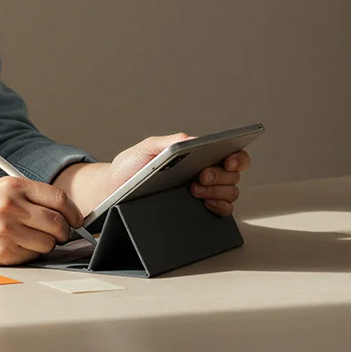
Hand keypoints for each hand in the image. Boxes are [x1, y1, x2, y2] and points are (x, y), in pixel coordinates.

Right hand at [0, 176, 84, 266]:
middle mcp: (11, 206)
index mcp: (13, 186)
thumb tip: (63, 212)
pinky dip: (29, 254)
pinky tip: (13, 247)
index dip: (73, 212)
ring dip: (46, 245)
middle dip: (64, 232)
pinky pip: (31, 257)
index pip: (59, 199)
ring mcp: (6, 231)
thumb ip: (28, 196)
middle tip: (60, 234)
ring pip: (48, 244)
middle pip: (58, 223)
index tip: (76, 219)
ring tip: (29, 239)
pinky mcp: (0, 253)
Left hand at [105, 134, 252, 217]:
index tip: (228, 160)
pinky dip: (219, 208)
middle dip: (220, 175)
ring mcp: (204, 194)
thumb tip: (191, 139)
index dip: (238, 156)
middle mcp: (204, 174)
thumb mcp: (145, 150)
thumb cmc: (129, 168)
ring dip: (218, 191)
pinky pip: (222, 212)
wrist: (112, 193)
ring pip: (230, 192)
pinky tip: (205, 204)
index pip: (230, 153)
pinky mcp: (198, 212)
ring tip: (194, 190)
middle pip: (232, 174)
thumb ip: (168, 143)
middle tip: (200, 177)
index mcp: (196, 156)